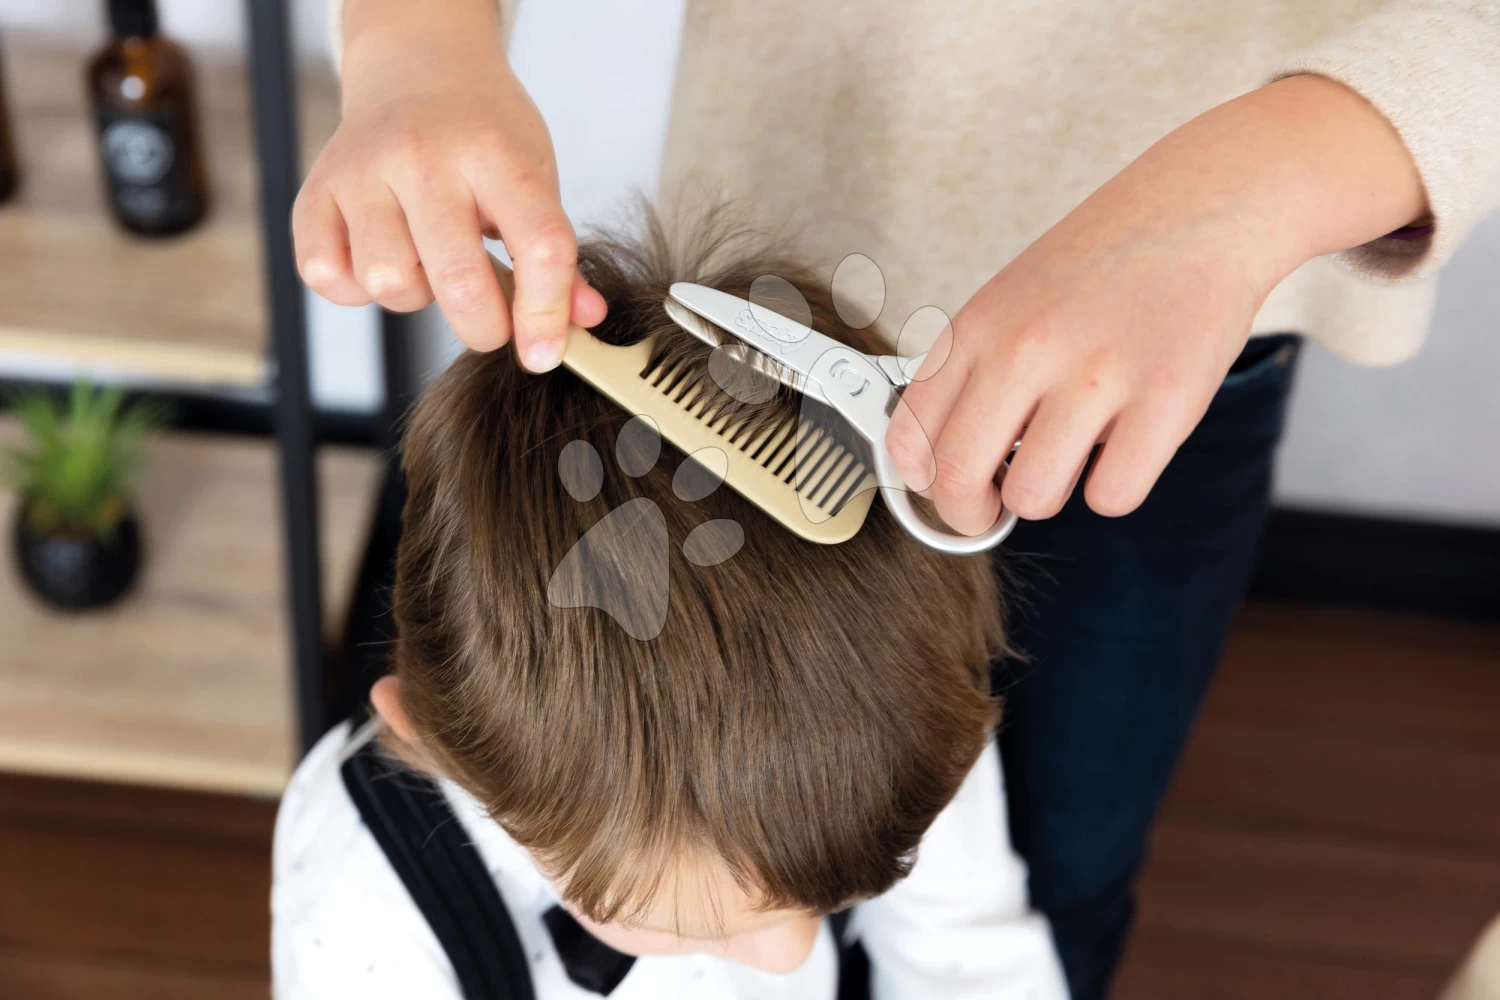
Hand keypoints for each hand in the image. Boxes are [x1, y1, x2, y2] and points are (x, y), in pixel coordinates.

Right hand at [293, 0, 604, 367]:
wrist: (416, 64)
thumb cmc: (483, 135)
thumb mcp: (534, 176)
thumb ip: (557, 255)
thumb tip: (585, 322)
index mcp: (495, 153)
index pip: (539, 245)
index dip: (546, 314)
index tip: (543, 354)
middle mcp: (422, 156)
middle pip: (459, 282)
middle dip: (483, 327)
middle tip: (490, 321)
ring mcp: (361, 172)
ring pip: (390, 284)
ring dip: (415, 297)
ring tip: (428, 262)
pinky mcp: (314, 194)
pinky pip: (329, 278)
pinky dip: (355, 288)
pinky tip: (381, 256)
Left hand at [889, 74, 1426, 531]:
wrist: (1202, 206)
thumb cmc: (1102, 265)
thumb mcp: (1009, 302)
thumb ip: (970, 376)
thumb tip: (937, 470)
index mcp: (978, 327)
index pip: (909, 439)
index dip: (925, 486)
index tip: (948, 491)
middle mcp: (1026, 349)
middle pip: (959, 482)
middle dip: (973, 515)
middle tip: (998, 506)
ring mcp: (1096, 374)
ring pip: (1034, 498)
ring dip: (1053, 493)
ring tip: (1074, 452)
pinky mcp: (1166, 399)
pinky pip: (1112, 496)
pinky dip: (1115, 487)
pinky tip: (1124, 447)